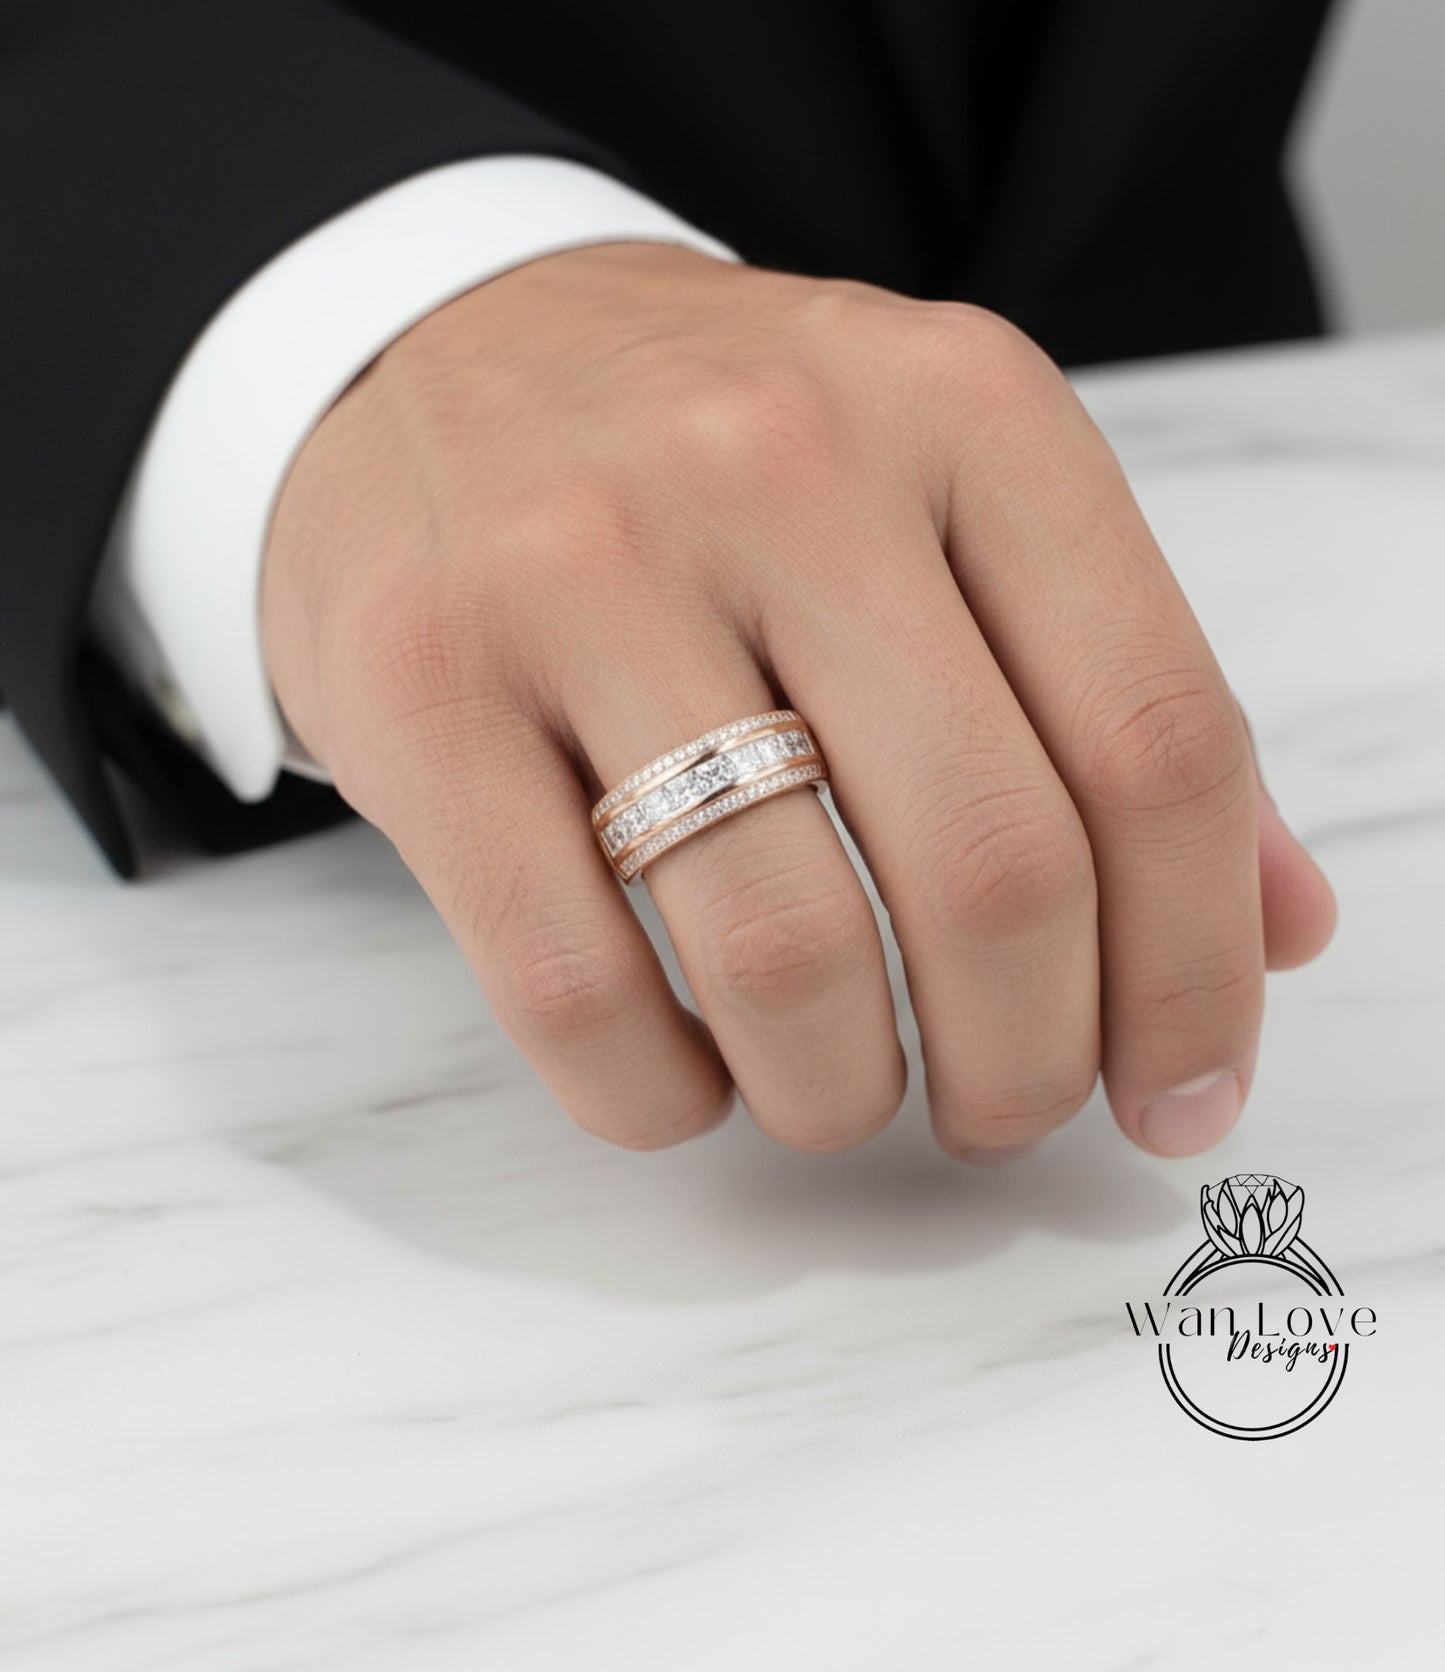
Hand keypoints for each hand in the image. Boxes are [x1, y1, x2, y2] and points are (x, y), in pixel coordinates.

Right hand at [260, 242, 1336, 1161]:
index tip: (1179, 1094)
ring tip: (838, 1091)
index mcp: (967, 414)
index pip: (1158, 742)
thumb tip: (1273, 928)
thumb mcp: (952, 492)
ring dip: (841, 1095)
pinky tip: (686, 1070)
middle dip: (1024, 1065)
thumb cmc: (723, 459)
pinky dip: (658, 1094)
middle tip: (998, 1111)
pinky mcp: (424, 687)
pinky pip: (574, 987)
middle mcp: (784, 466)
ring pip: (787, 952)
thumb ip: (1117, 693)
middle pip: (994, 867)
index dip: (1198, 970)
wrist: (431, 352)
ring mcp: (583, 569)